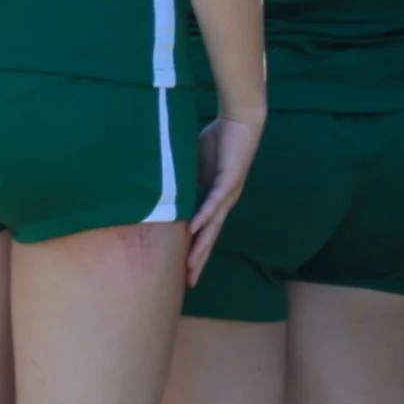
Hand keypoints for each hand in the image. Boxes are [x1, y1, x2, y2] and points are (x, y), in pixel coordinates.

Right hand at [185, 112, 263, 286]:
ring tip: (191, 266)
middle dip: (199, 261)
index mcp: (215, 200)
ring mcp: (227, 194)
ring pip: (213, 226)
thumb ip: (184, 181)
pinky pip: (213, 202)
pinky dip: (204, 216)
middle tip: (190, 282)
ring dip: (202, 247)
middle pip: (210, 237)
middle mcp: (224, 202)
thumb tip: (164, 191)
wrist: (240, 121)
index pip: (204, 232)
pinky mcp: (228, 181)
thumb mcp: (194, 166)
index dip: (195, 252)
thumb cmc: (218, 140)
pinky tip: (195, 230)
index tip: (185, 272)